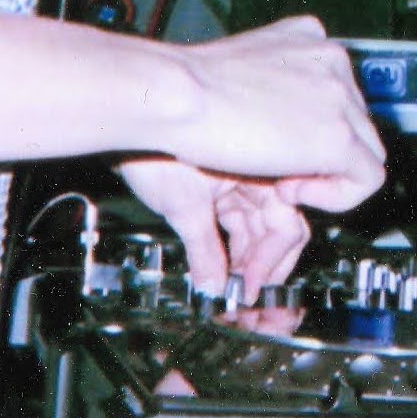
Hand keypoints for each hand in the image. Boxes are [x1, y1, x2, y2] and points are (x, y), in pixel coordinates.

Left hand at [118, 158, 312, 294]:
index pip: (287, 226)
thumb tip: (215, 289)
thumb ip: (204, 253)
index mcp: (264, 172)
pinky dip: (231, 246)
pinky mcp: (219, 188)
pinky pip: (237, 222)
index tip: (251, 288)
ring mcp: (240, 183)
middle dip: (265, 265)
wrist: (129, 123)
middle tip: (246, 294)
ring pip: (258, 230)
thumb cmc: (154, 150)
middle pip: (279, 231)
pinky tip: (221, 268)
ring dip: (247, 260)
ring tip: (230, 287)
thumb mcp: (184, 208)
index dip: (272, 262)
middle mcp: (259, 176)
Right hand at [164, 17, 385, 211]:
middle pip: (355, 121)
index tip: (276, 143)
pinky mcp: (339, 137)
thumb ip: (269, 86)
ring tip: (281, 182)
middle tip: (275, 170)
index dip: (311, 126)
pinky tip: (293, 192)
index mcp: (309, 37)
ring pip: (367, 150)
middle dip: (319, 153)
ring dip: (326, 175)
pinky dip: (336, 197)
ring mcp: (340, 96)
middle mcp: (332, 60)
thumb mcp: (238, 71)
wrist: (175, 95)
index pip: (338, 91)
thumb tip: (279, 118)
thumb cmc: (185, 88)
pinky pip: (368, 179)